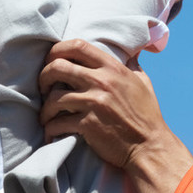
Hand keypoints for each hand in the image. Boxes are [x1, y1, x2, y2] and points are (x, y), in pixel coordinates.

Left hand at [40, 40, 192, 192]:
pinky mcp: (88, 125)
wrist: (149, 147)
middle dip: (43, 76)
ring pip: (53, 98)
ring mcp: (94, 103)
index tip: (51, 60)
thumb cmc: (146, 115)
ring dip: (45, 108)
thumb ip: (133, 64)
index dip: (57, 49)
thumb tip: (132, 50)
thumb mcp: (143, 82)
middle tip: (42, 88)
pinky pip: (57, 123)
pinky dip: (50, 128)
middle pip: (58, 67)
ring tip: (46, 115)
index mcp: (112, 68)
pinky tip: (51, 131)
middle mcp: (101, 81)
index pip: (77, 45)